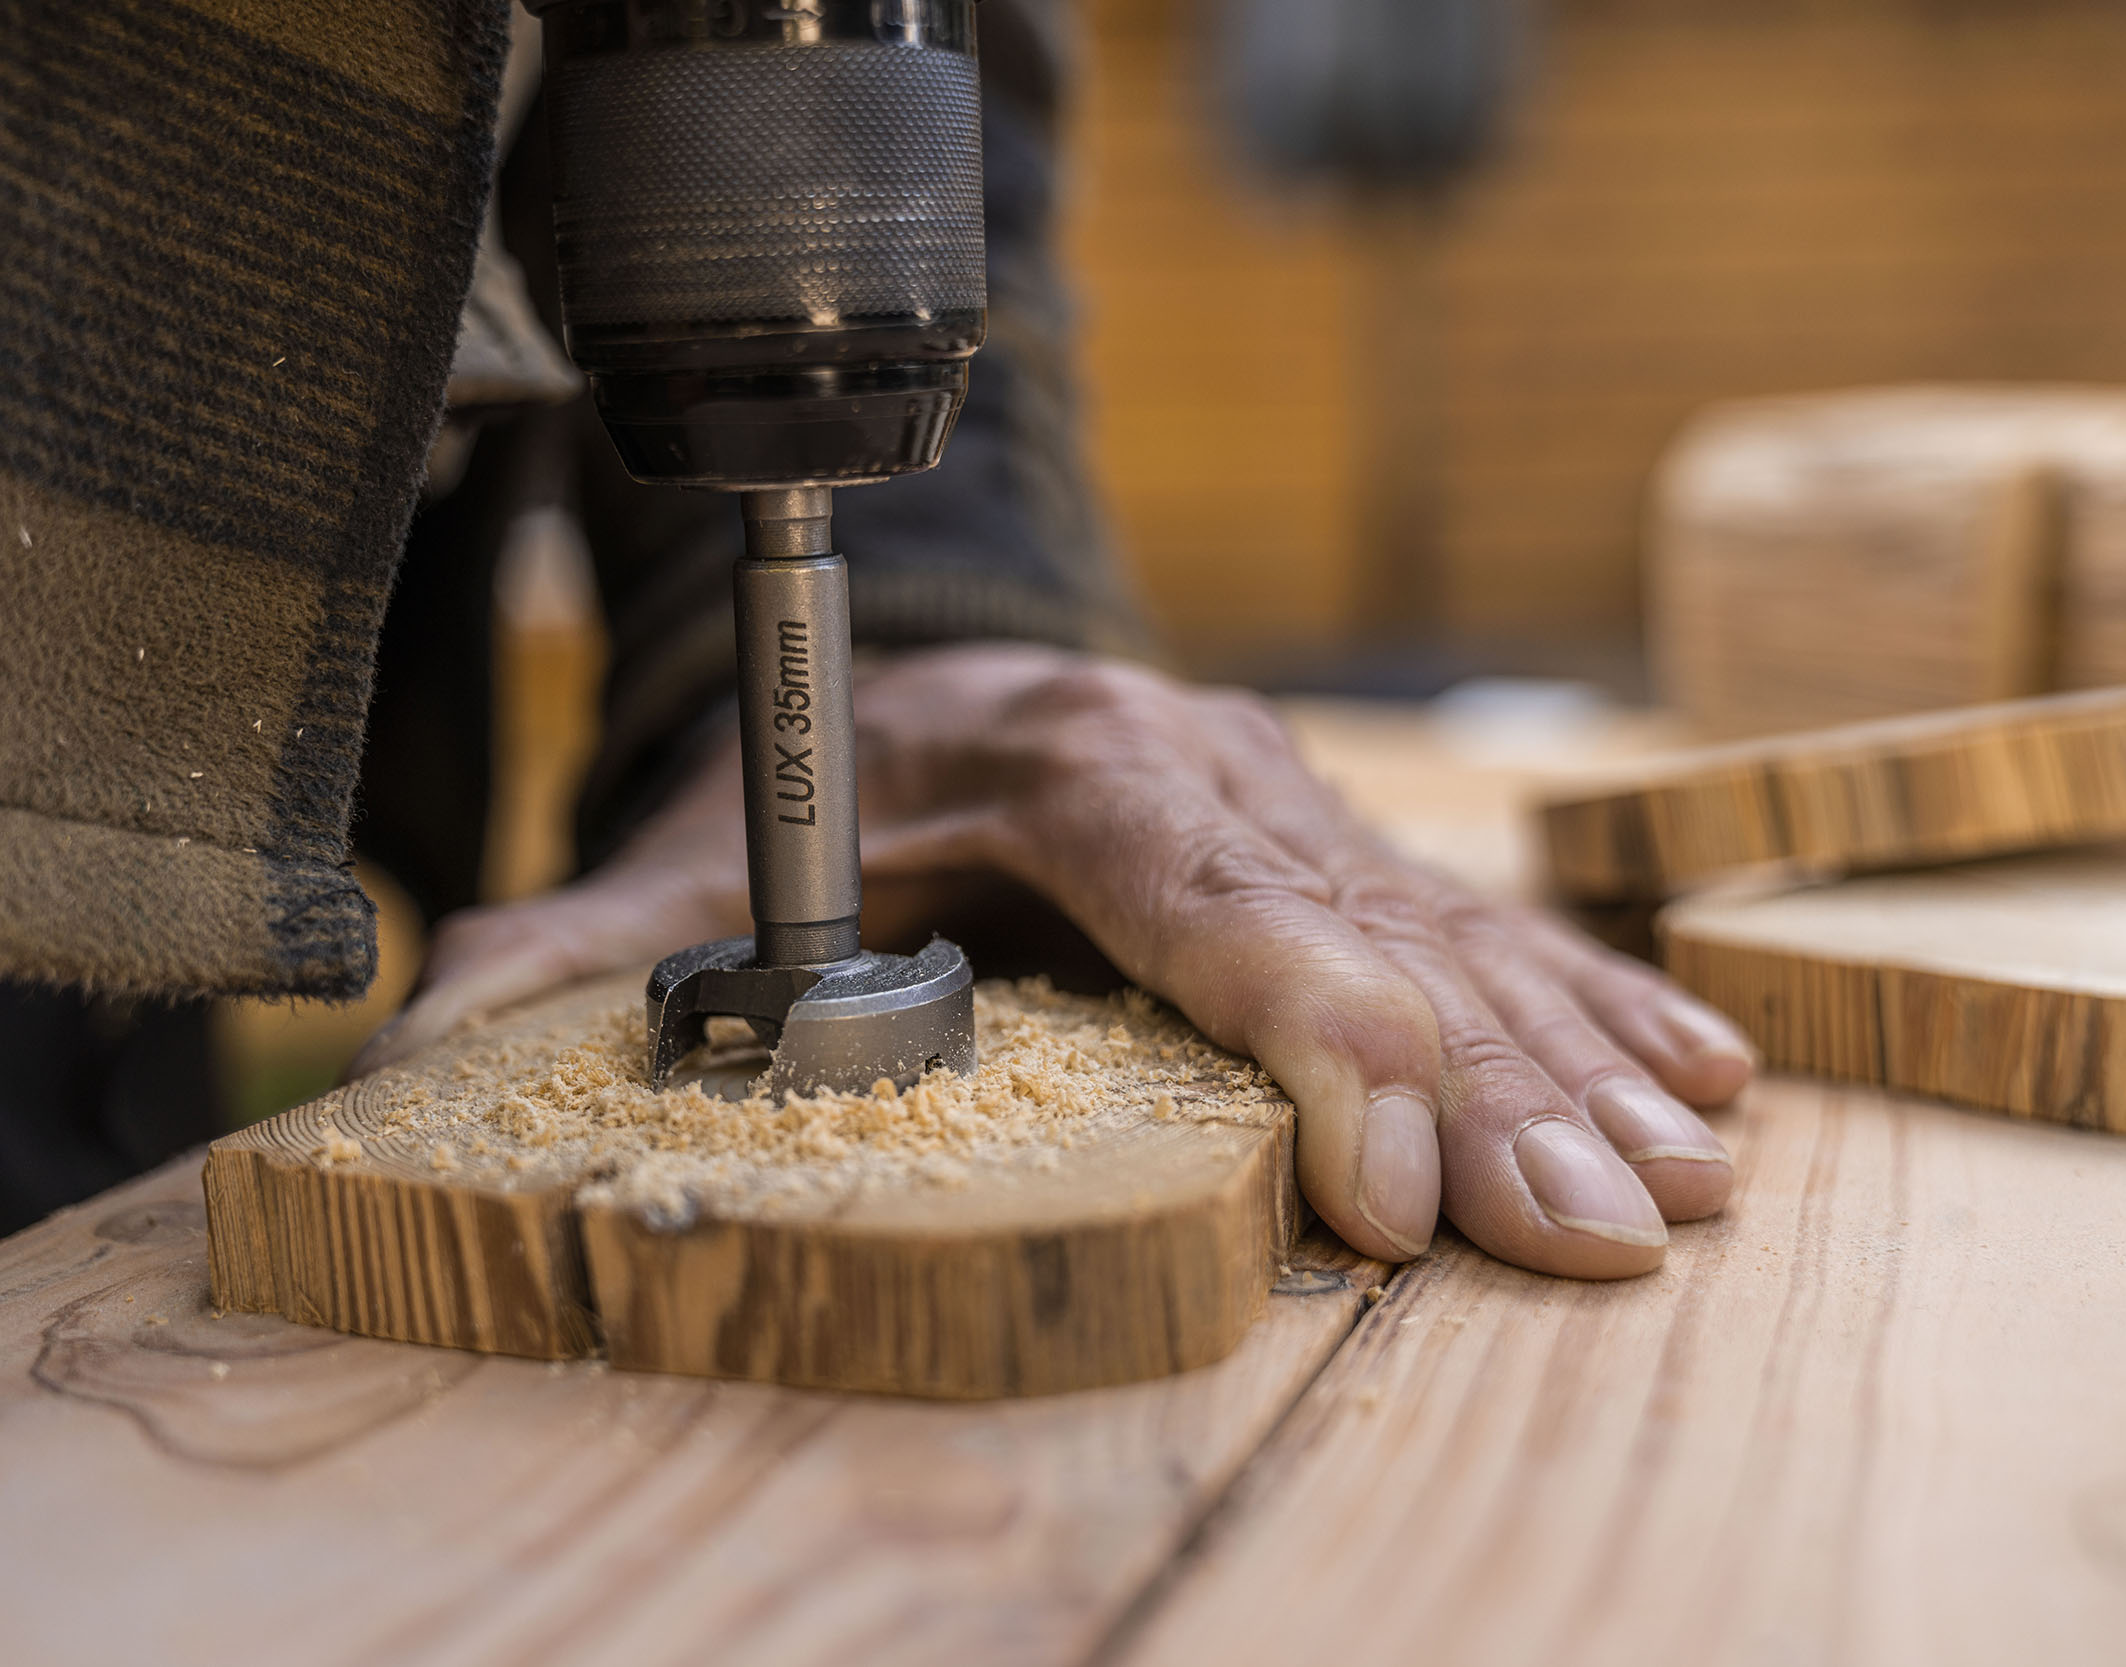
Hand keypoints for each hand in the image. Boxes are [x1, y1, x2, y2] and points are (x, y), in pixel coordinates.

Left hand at [351, 644, 1753, 1277]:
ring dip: (1574, 1073)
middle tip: (1598, 1240)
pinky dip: (1590, 1012)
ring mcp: (1299, 810)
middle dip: (1491, 1100)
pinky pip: (1484, 930)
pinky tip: (1695, 1087)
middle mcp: (1216, 779)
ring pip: (1457, 942)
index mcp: (1075, 770)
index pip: (1217, 904)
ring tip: (1679, 1192)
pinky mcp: (1342, 850)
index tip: (1395, 1183)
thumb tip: (430, 1031)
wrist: (937, 659)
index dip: (1316, 1035)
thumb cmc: (832, 770)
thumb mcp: (704, 842)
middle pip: (1370, 944)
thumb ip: (590, 938)